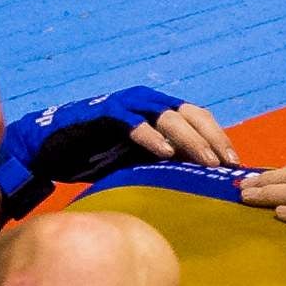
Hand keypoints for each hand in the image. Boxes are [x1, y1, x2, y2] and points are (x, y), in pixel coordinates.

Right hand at [0, 85, 237, 216]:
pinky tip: (165, 154)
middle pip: (191, 114)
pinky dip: (151, 136)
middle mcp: (147, 102)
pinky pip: (133, 122)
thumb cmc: (96, 156)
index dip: (219, 138)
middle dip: (211, 138)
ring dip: (190, 138)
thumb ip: (166, 163)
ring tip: (205, 161)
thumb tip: (202, 183)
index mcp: (159, 111)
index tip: (235, 164)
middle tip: (225, 164)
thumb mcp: (138, 161)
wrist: (50, 149)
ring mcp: (127, 105)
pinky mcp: (106, 112)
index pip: (199, 118)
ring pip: (169, 115)